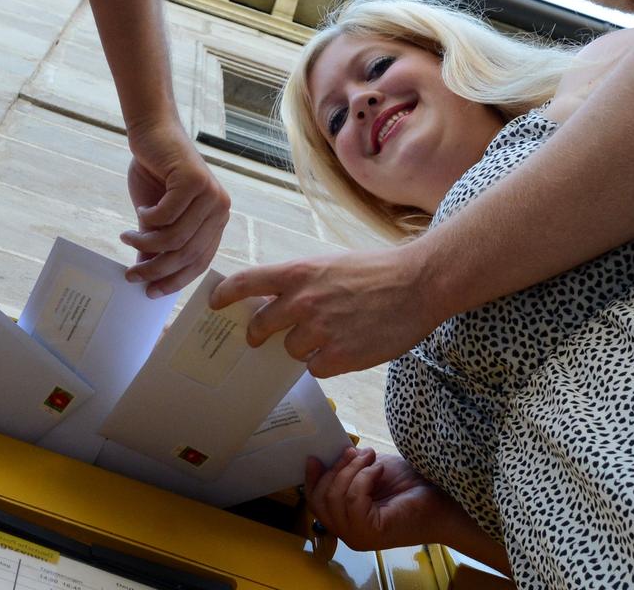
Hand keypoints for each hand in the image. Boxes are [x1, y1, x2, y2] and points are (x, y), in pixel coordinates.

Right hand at [119, 124, 229, 295]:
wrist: (153, 133)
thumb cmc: (154, 173)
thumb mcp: (155, 217)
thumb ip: (155, 245)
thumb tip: (144, 276)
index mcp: (217, 220)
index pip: (200, 262)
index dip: (176, 280)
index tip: (151, 292)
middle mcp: (220, 209)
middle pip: (187, 254)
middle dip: (156, 269)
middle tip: (131, 274)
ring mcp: (210, 195)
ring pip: (175, 238)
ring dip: (146, 243)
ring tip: (127, 237)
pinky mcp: (194, 181)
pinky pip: (167, 216)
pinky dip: (148, 219)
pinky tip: (140, 210)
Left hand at [209, 247, 440, 375]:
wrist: (418, 284)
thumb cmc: (376, 271)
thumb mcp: (330, 264)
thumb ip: (300, 282)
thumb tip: (274, 302)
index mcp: (298, 273)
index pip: (246, 282)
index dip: (225, 294)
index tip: (214, 303)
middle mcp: (302, 301)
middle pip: (260, 325)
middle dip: (257, 334)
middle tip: (257, 338)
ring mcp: (319, 331)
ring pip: (290, 350)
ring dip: (302, 348)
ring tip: (328, 335)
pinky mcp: (339, 356)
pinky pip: (315, 368)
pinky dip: (325, 363)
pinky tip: (344, 349)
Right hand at [306, 447, 455, 551]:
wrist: (442, 499)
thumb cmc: (411, 487)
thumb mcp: (372, 472)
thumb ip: (349, 469)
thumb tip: (330, 454)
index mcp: (346, 520)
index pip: (316, 503)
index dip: (312, 479)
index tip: (315, 457)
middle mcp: (348, 534)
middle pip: (321, 499)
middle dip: (336, 469)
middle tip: (357, 452)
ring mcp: (358, 537)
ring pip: (336, 498)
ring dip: (352, 470)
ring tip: (372, 458)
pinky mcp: (370, 533)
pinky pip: (353, 500)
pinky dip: (364, 479)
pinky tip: (380, 471)